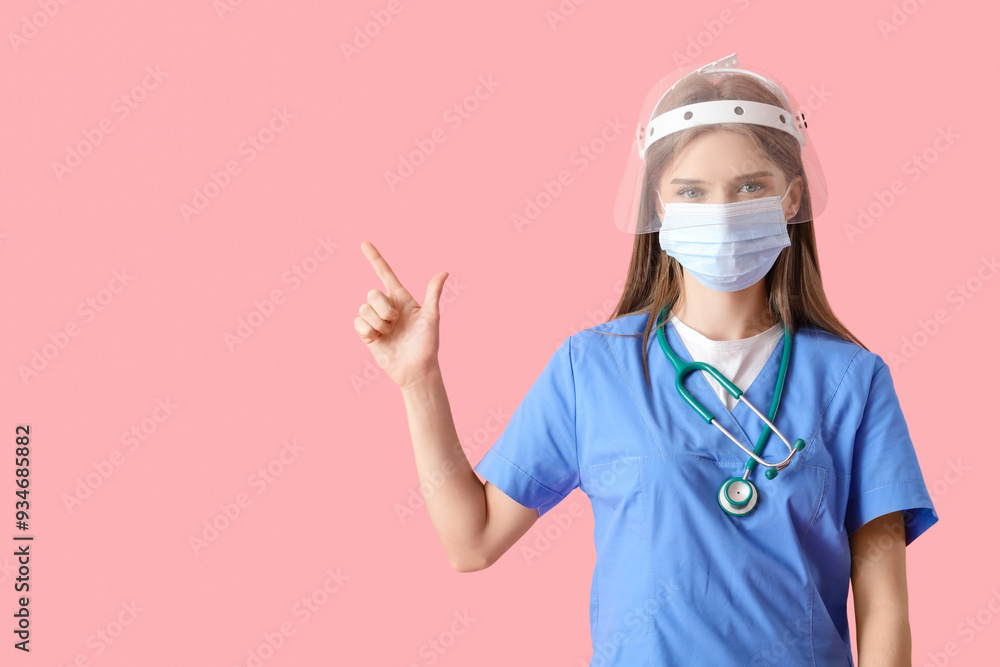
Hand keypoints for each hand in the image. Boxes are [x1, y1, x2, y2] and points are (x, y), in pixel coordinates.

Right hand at [355, 241, 448, 389]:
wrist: (416, 369)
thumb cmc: (427, 344)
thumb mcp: (431, 317)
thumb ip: (433, 294)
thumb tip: (444, 272)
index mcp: (402, 299)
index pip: (385, 274)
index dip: (375, 258)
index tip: (364, 243)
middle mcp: (387, 307)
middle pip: (372, 293)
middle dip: (383, 308)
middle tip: (395, 322)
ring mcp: (376, 320)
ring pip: (364, 308)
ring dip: (378, 322)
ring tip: (389, 333)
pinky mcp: (367, 334)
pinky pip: (358, 322)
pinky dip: (368, 330)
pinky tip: (378, 339)